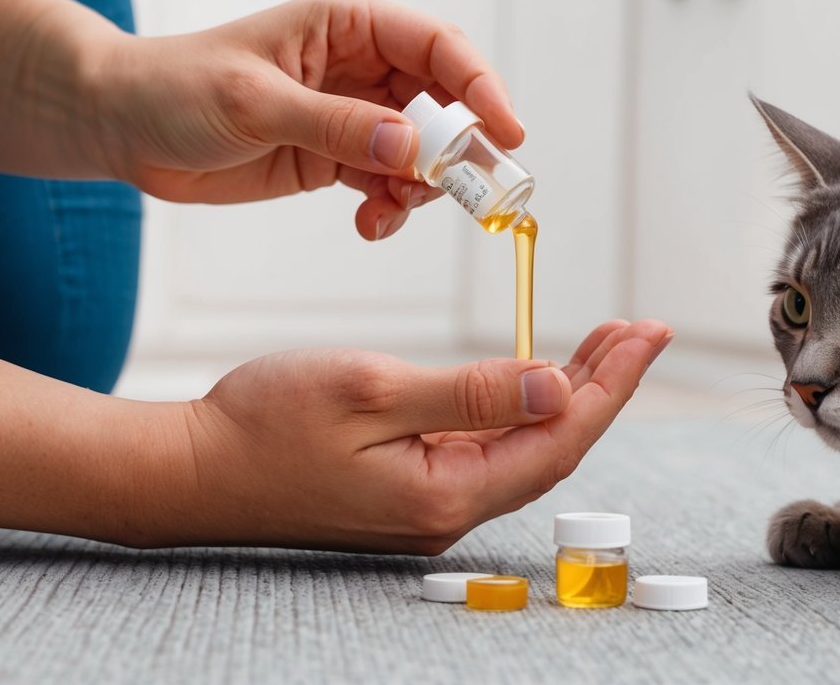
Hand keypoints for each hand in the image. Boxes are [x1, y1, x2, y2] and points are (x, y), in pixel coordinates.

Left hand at [92, 0, 523, 239]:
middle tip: (464, 194)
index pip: (438, 47)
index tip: (507, 135)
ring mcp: (351, 112)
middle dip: (458, 150)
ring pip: (422, 150)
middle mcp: (360, 64)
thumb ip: (336, 126)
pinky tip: (369, 222)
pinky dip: (391, 206)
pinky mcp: (334, 155)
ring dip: (420, 187)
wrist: (123, 128)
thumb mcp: (256, 104)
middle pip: (443, 103)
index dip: (480, 88)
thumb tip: (411, 147)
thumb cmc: (176, 89)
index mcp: (347, 24)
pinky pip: (388, 182)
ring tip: (390, 209)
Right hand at [140, 320, 671, 552]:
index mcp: (445, 493)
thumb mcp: (370, 390)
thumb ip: (470, 392)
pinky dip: (517, 404)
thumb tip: (557, 387)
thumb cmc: (264, 425)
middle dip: (601, 385)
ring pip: (522, 444)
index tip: (647, 334)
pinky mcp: (408, 487)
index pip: (559, 438)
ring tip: (603, 343)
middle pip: (551, 444)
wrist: (192, 469)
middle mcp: (447, 508)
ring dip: (564, 391)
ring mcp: (428, 502)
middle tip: (639, 331)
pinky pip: (485, 445)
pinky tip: (533, 373)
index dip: (611, 385)